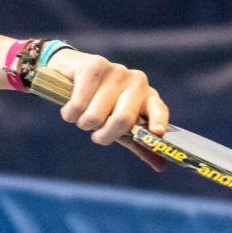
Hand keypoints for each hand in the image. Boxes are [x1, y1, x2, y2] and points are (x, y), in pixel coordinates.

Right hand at [46, 48, 168, 145]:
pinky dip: (70, 113)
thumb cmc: (101, 103)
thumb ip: (138, 142)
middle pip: (122, 119)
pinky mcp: (94, 65)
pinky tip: (71, 107)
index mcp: (148, 97)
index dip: (158, 121)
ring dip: (82, 123)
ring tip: (82, 114)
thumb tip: (161, 166)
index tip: (157, 133)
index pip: (158, 109)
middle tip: (96, 134)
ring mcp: (117, 71)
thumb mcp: (120, 123)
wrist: (71, 72)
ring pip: (95, 115)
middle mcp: (137, 82)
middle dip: (104, 134)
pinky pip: (79, 104)